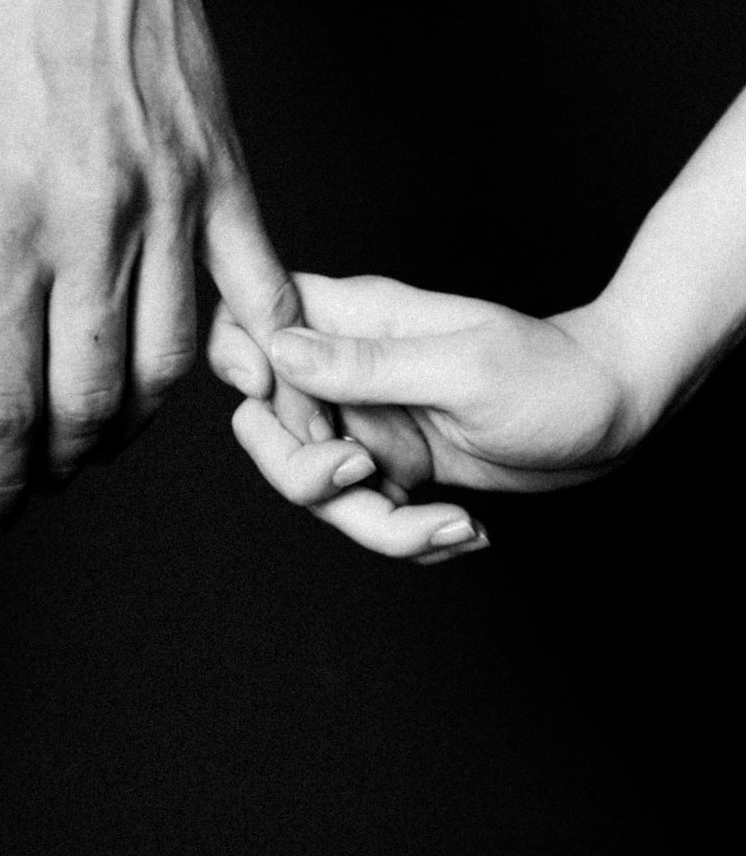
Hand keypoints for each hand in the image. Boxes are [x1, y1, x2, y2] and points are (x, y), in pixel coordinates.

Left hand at [0, 0, 319, 529]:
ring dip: (130, 421)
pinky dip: (250, 350)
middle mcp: (89, 229)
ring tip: (98, 428)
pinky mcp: (222, 177)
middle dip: (53, 460)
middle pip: (86, 401)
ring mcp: (169, 204)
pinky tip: (231, 382)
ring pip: (169, 366)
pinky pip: (254, 286)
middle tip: (34, 470)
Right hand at [208, 274, 641, 560]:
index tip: (266, 398)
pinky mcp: (397, 466)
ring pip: (313, 483)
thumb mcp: (462, 369)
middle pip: (265, 422)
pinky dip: (408, 536)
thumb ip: (366, 365)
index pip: (252, 319)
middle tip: (363, 478)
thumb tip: (276, 349)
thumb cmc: (553, 375)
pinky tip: (464, 530)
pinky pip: (365, 513)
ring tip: (449, 525)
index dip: (238, 359)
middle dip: (300, 471)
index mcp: (356, 321)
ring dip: (372, 523)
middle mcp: (351, 371)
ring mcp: (371, 420)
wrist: (618, 416)